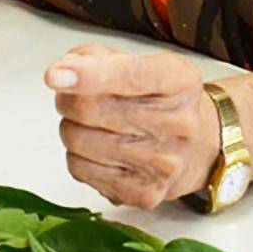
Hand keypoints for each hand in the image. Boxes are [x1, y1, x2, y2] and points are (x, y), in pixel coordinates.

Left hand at [46, 43, 220, 209]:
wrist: (198, 146)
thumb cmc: (157, 98)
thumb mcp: (136, 60)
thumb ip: (95, 57)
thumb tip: (61, 74)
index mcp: (177, 80)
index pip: (129, 75)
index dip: (88, 75)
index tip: (54, 76)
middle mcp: (178, 123)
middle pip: (91, 109)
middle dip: (68, 100)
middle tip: (75, 98)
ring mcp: (164, 163)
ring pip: (78, 140)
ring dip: (71, 128)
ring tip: (92, 125)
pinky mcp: (145, 193)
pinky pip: (79, 169)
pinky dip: (78, 156)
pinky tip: (99, 150)